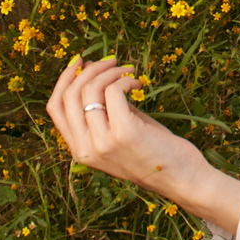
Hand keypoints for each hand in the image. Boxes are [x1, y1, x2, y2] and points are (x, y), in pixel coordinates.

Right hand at [45, 55, 239, 235]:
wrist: (183, 179)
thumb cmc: (155, 153)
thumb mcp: (120, 133)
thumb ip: (104, 111)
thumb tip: (96, 74)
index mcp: (80, 151)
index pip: (55, 108)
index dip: (64, 79)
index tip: (80, 61)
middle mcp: (86, 149)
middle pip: (68, 95)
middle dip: (88, 69)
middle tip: (110, 60)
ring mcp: (103, 143)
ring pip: (89, 90)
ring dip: (109, 71)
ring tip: (129, 70)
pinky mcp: (124, 133)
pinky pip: (113, 92)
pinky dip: (124, 79)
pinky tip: (138, 83)